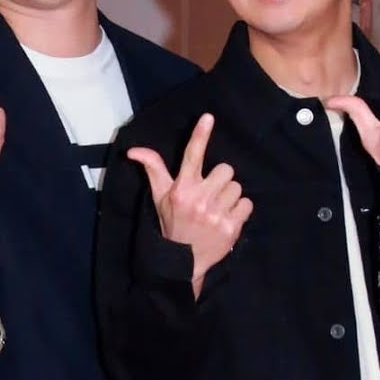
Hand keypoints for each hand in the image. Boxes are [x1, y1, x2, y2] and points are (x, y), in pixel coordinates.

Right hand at [128, 113, 252, 290]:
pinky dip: (240, 210)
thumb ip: (152, 169)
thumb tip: (133, 150)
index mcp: (181, 189)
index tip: (208, 117)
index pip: (191, 156)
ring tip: (217, 208)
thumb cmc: (172, 223)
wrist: (183, 263)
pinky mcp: (231, 227)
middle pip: (226, 170)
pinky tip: (226, 218)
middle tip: (210, 194)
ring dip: (230, 196)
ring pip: (237, 187)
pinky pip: (246, 204)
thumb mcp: (159, 197)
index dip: (200, 134)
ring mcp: (216, 214)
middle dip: (220, 180)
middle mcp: (198, 199)